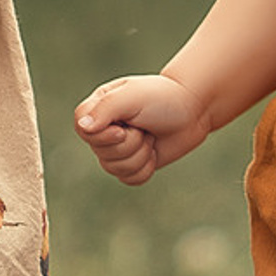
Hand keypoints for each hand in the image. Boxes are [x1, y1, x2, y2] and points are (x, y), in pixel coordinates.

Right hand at [74, 74, 211, 185]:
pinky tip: (153, 152)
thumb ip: (105, 109)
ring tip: (150, 136)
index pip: (82, 130)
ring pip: (115, 169)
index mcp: (98, 107)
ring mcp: (116, 149)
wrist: (192, 111)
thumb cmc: (162, 98)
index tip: (124, 128)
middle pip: (102, 153)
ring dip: (141, 154)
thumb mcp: (132, 96)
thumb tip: (83, 127)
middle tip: (144, 126)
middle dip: (131, 143)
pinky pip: (129, 179)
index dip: (103, 136)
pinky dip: (146, 168)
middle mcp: (103, 129)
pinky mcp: (131, 165)